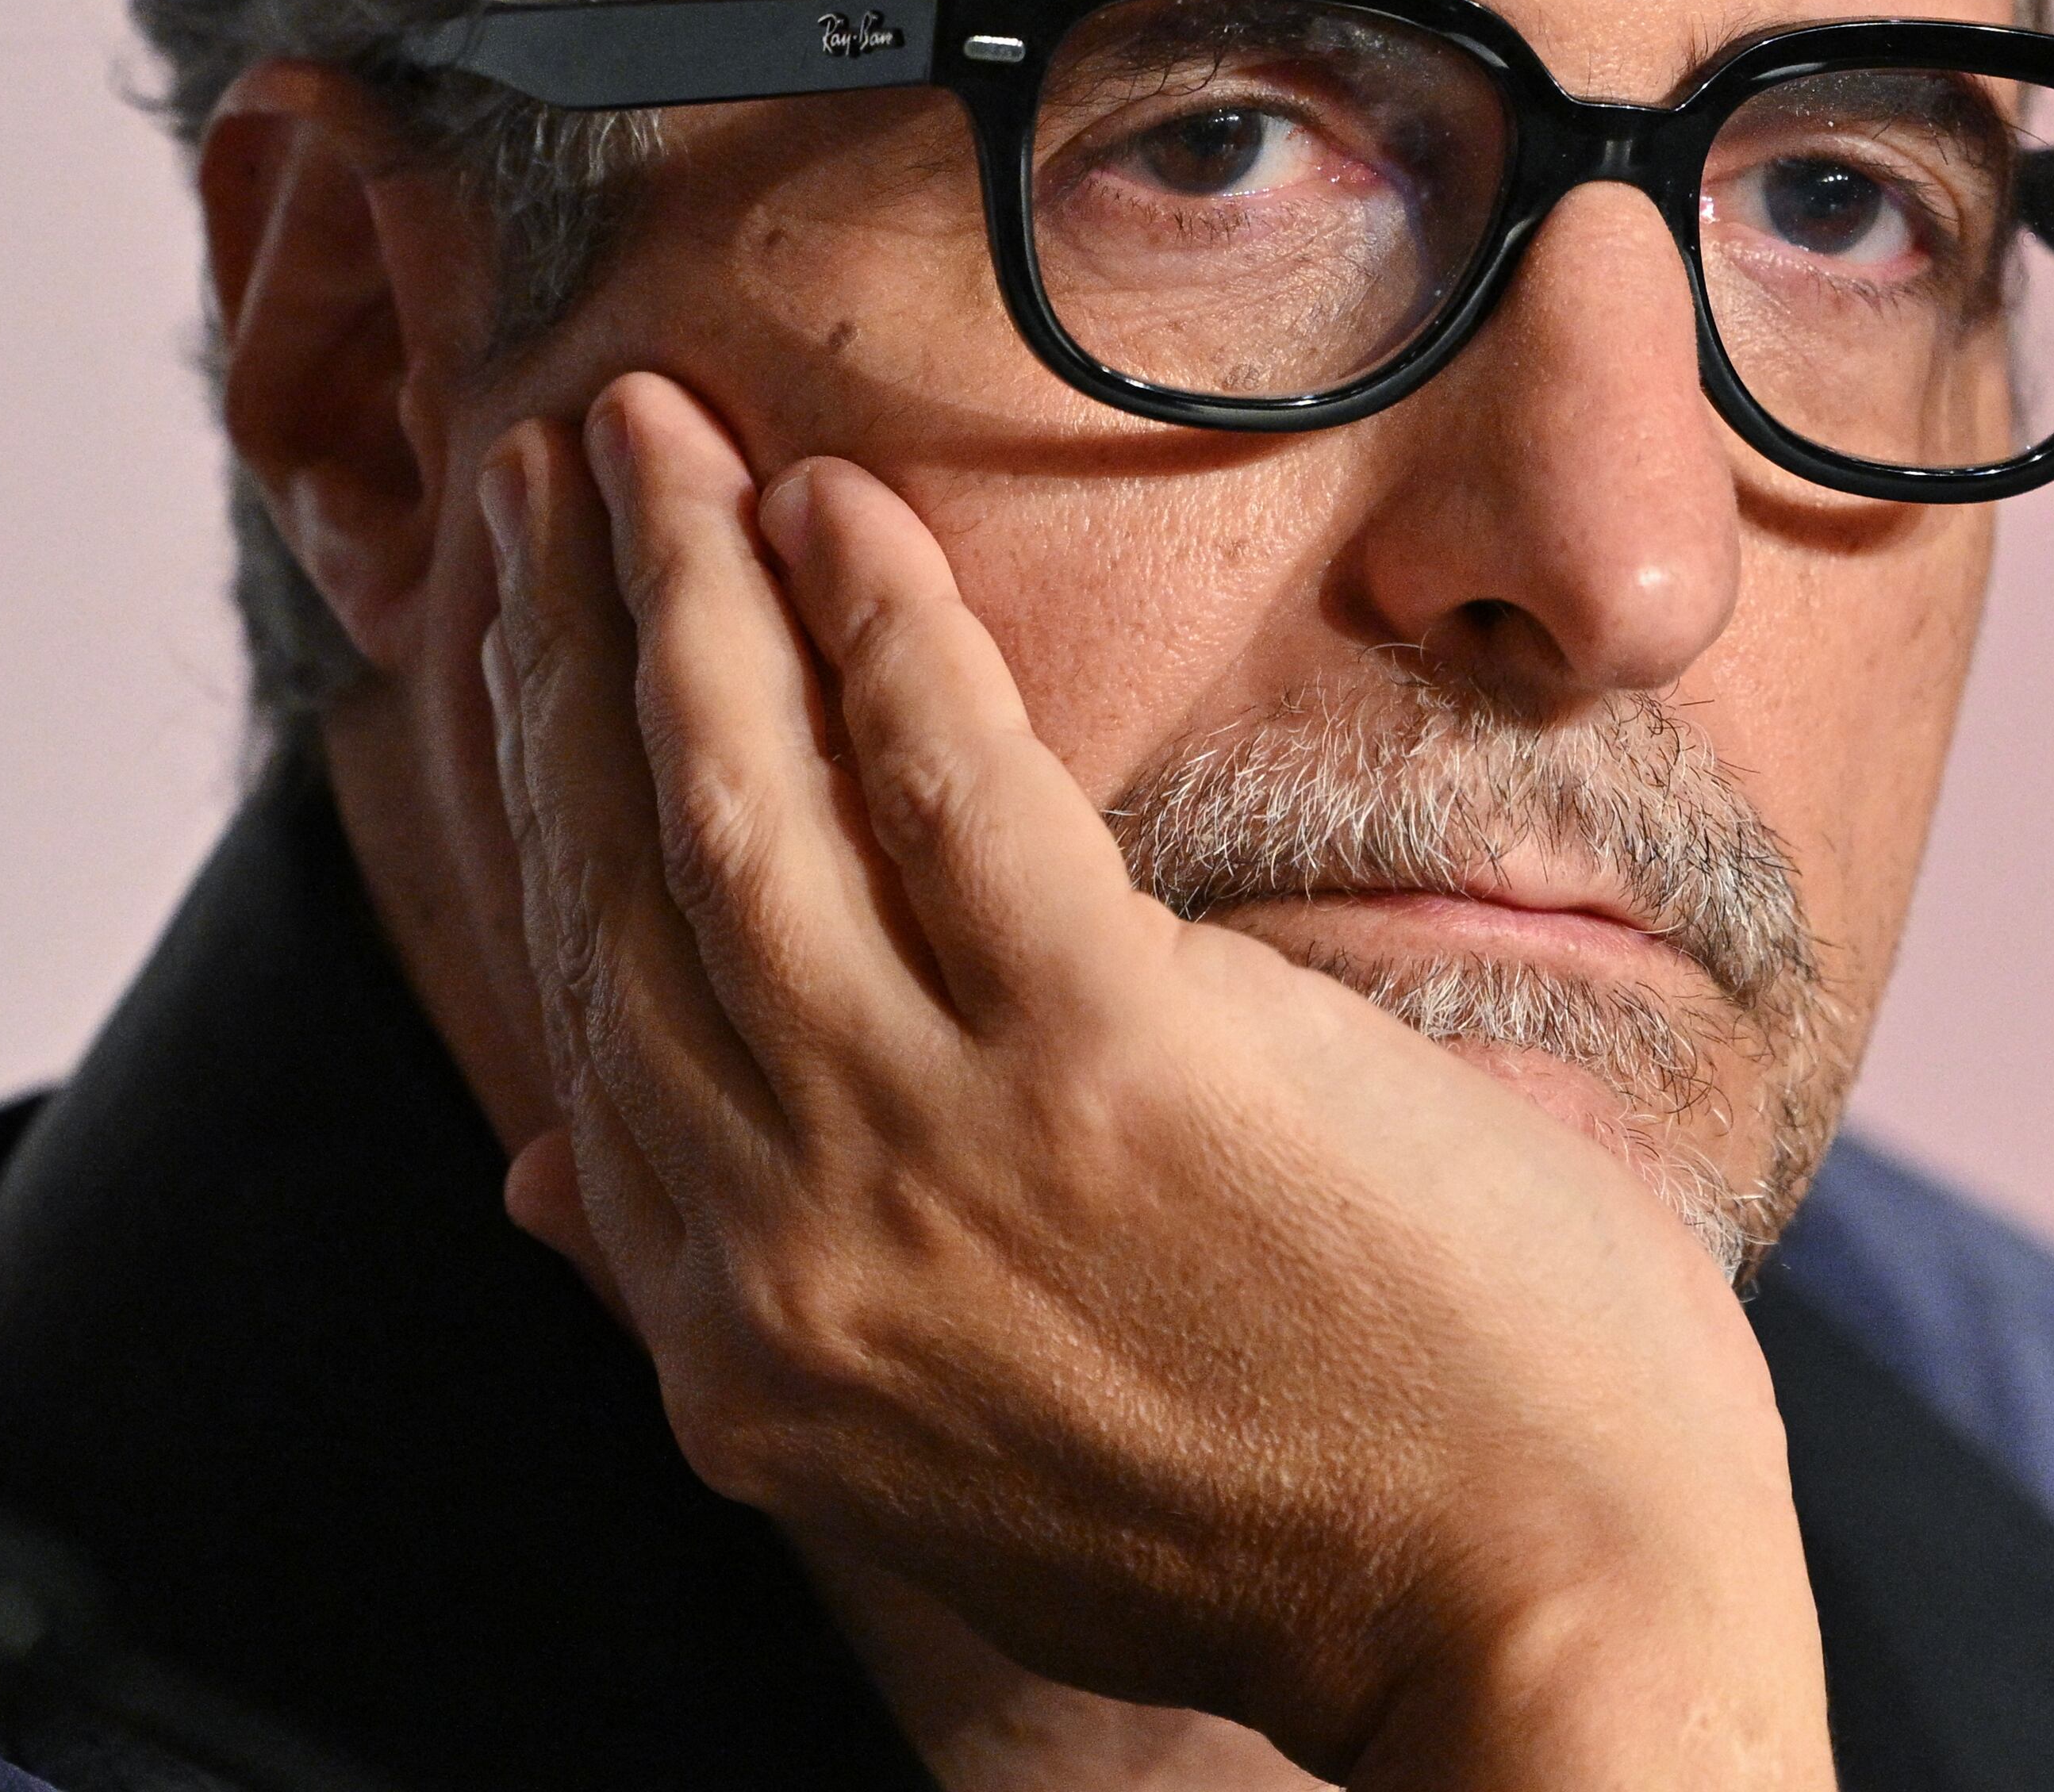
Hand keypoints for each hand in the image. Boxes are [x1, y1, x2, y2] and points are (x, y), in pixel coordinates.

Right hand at [479, 370, 1831, 1789]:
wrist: (1534, 1625)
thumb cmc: (1276, 1511)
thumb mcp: (935, 1442)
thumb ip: (742, 1296)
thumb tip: (535, 1176)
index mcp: (745, 1338)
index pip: (583, 1008)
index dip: (533, 799)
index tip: (519, 648)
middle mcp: (787, 1249)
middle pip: (624, 883)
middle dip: (559, 650)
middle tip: (540, 467)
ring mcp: (939, 1154)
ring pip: (735, 807)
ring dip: (672, 589)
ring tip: (636, 429)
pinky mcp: (1111, 1063)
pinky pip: (944, 783)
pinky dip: (871, 623)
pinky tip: (829, 499)